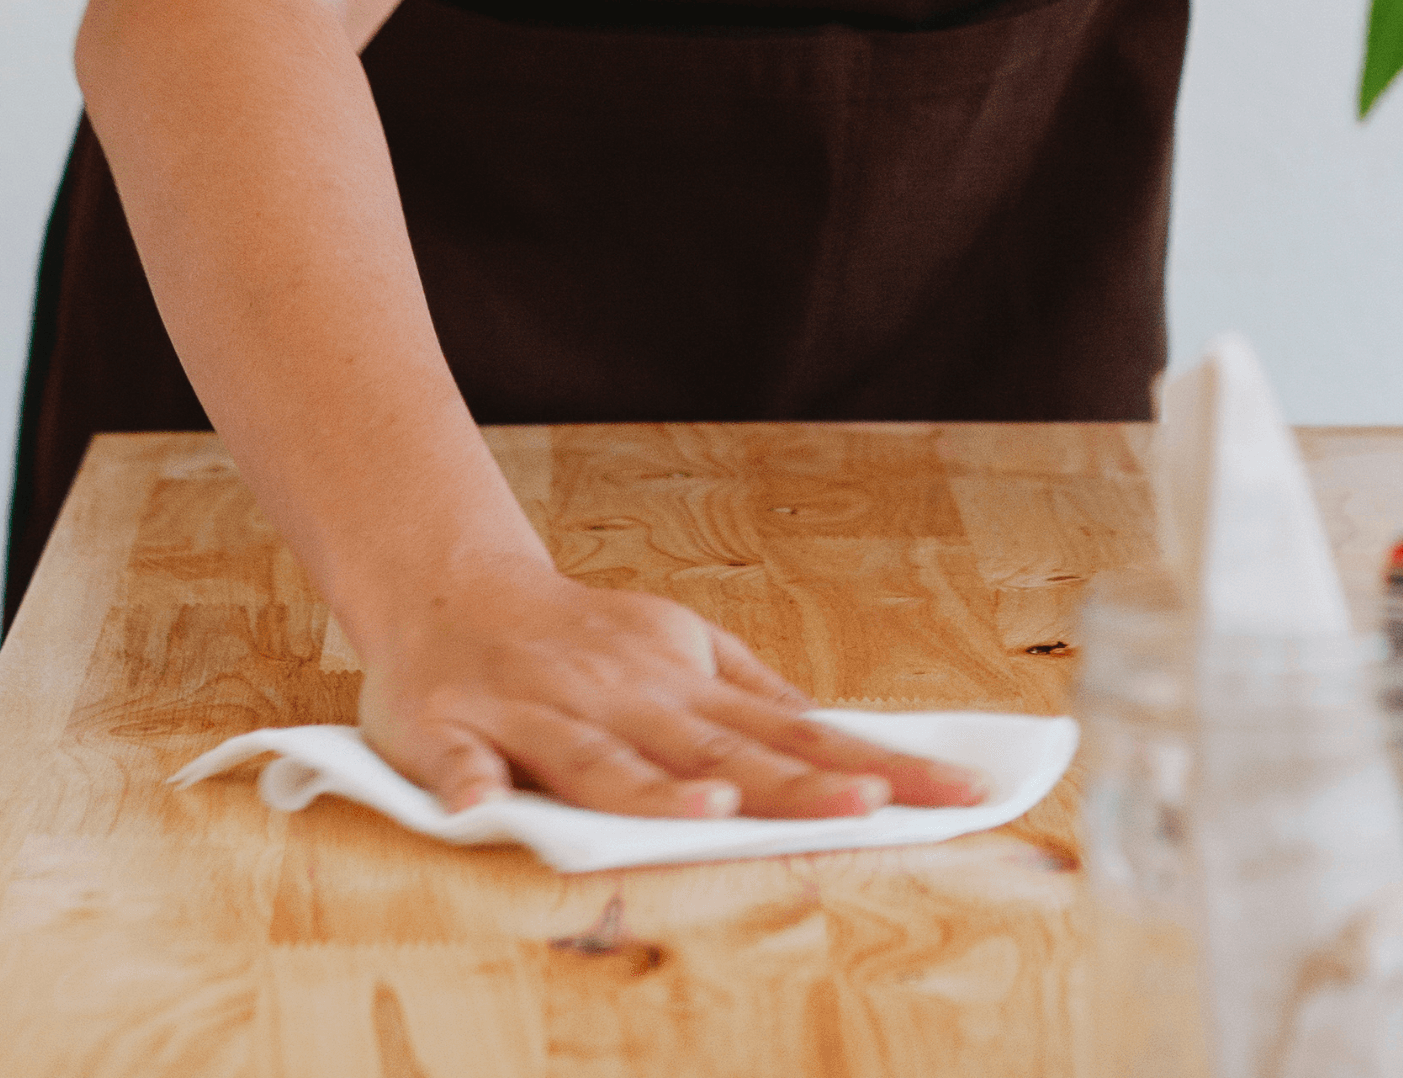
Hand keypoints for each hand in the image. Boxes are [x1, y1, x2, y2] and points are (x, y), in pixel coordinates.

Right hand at [355, 563, 990, 818]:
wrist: (449, 589)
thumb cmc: (577, 640)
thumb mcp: (681, 648)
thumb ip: (753, 696)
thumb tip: (841, 734)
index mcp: (684, 687)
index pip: (798, 734)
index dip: (871, 764)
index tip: (953, 790)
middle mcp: (626, 700)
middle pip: (720, 751)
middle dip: (795, 784)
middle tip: (868, 805)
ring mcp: (542, 714)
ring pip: (602, 759)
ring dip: (651, 789)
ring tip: (707, 811)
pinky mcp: (451, 728)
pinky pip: (458, 763)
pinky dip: (468, 784)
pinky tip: (478, 807)